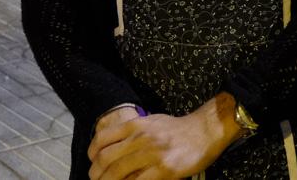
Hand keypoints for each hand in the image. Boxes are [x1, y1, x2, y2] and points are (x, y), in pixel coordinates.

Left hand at [88, 96, 234, 179]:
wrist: (204, 131)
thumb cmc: (177, 128)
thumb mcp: (150, 122)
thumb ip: (131, 132)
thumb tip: (110, 145)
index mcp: (136, 125)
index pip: (102, 138)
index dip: (92, 153)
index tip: (92, 163)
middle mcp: (141, 138)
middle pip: (106, 159)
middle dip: (96, 174)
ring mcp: (152, 154)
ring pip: (118, 173)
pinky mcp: (165, 170)